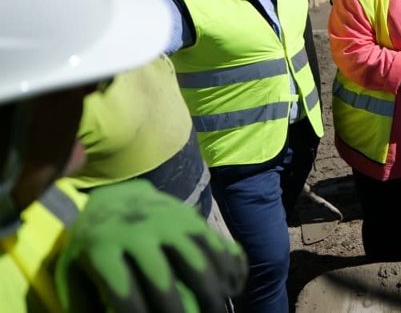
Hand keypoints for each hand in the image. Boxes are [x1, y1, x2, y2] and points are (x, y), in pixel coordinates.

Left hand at [56, 179, 246, 312]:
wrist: (116, 194)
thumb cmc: (94, 243)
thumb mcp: (73, 268)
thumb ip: (80, 299)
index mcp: (104, 247)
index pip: (122, 290)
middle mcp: (139, 231)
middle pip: (163, 276)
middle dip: (176, 309)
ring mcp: (168, 220)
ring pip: (197, 257)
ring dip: (211, 290)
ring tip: (217, 310)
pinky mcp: (191, 216)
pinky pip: (216, 243)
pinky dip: (228, 266)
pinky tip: (232, 287)